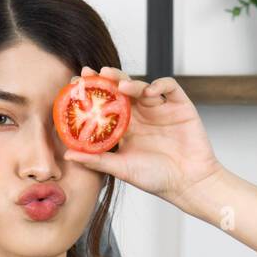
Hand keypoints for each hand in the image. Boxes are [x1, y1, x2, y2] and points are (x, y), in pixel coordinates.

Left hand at [61, 66, 224, 206]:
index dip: (91, 93)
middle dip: (107, 79)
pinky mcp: (180, 106)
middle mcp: (140, 115)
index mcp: (125, 127)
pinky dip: (160, 84)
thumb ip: (97, 160)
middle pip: (121, 90)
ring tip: (120, 85)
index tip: (76, 85)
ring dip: (130, 82)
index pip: (104, 104)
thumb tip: (67, 155)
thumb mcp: (122, 169)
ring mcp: (160, 108)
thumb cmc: (156, 178)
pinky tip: (150, 91)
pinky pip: (169, 87)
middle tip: (92, 73)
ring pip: (142, 86)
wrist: (188, 184)